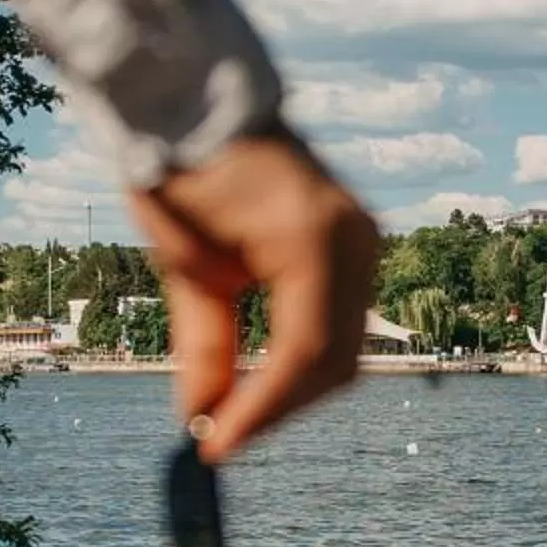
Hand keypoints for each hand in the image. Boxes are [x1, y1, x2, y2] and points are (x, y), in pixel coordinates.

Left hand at [131, 131, 379, 461]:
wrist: (200, 100)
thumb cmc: (183, 169)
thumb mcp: (184, 265)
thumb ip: (203, 346)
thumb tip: (204, 418)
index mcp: (312, 237)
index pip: (303, 349)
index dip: (263, 409)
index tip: (215, 446)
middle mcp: (354, 240)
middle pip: (335, 360)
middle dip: (279, 407)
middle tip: (220, 437)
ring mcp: (364, 240)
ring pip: (346, 350)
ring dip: (294, 391)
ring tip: (236, 414)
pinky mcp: (357, 247)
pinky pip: (342, 324)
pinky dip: (304, 360)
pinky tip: (262, 380)